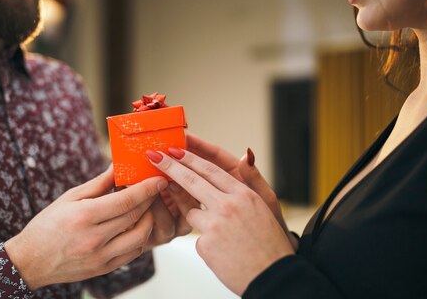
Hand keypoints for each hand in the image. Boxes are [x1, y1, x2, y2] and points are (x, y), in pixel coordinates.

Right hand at [4, 166, 167, 289]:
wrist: (31, 261)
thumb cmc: (47, 225)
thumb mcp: (69, 198)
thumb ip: (98, 183)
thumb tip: (119, 166)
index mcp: (84, 216)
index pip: (126, 201)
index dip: (146, 189)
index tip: (159, 180)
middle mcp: (94, 238)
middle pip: (135, 216)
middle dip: (150, 200)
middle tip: (156, 189)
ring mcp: (101, 256)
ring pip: (140, 237)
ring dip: (149, 220)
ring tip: (146, 207)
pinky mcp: (105, 268)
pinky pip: (133, 252)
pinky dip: (140, 237)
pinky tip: (137, 226)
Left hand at [147, 149, 293, 294]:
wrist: (273, 276)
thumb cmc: (270, 243)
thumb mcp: (266, 206)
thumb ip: (250, 181)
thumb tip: (244, 154)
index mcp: (243, 194)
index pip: (210, 170)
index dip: (190, 159)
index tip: (174, 150)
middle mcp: (228, 206)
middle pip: (192, 181)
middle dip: (170, 167)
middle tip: (154, 157)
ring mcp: (215, 225)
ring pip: (191, 212)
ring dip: (196, 218)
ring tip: (222, 234)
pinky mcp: (205, 244)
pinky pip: (197, 237)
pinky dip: (207, 243)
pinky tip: (223, 252)